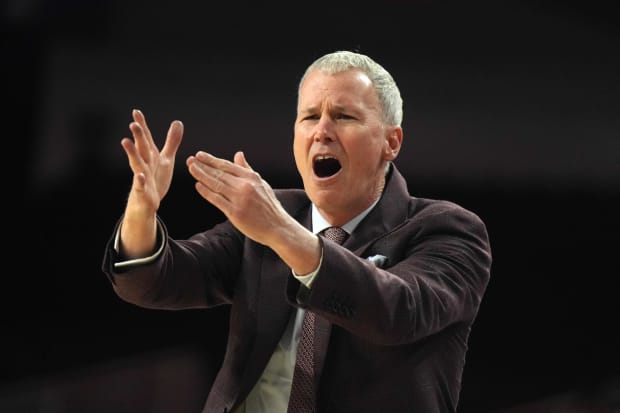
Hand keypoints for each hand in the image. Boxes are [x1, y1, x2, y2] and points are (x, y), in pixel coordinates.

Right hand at [118, 109, 182, 257]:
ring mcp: (142, 178)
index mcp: (151, 156)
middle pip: (142, 148)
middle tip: (133, 123)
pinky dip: (139, 181)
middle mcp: (145, 164)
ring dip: (132, 153)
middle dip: (138, 136)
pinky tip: (139, 176)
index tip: (136, 111)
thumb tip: (177, 122)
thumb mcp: (165, 159)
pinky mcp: (143, 192)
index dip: (142, 125)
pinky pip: (140, 186)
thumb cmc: (155, 179)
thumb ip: (171, 142)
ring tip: (125, 141)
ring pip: (137, 164)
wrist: (147, 203)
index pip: (146, 139)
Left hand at [186, 151, 286, 245]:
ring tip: (191, 169)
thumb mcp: (261, 183)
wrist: (278, 226)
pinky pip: (217, 200)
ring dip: (201, 176)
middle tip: (190, 160)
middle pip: (219, 173)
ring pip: (216, 184)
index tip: (200, 155)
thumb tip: (238, 154)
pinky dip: (206, 192)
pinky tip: (198, 186)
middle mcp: (245, 186)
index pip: (227, 166)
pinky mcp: (235, 212)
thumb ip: (247, 169)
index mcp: (251, 177)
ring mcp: (240, 199)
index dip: (212, 160)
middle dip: (203, 166)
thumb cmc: (269, 207)